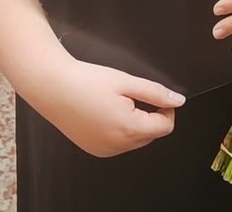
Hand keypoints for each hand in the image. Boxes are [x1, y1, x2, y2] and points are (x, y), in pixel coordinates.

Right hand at [29, 58, 184, 156]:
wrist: (52, 87)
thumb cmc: (87, 81)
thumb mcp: (127, 81)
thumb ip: (155, 93)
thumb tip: (178, 101)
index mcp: (128, 129)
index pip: (165, 127)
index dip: (167, 109)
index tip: (158, 95)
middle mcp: (117, 146)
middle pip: (150, 135)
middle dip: (150, 116)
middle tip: (134, 94)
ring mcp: (104, 151)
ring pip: (135, 140)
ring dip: (136, 123)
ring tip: (117, 101)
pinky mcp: (94, 149)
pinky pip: (119, 143)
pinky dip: (121, 129)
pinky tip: (107, 112)